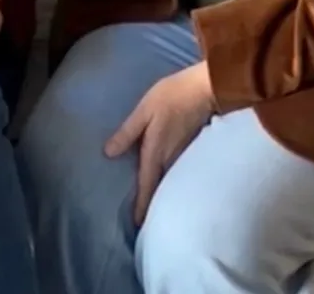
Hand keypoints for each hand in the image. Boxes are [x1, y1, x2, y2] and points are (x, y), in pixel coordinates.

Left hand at [104, 62, 215, 224]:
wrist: (206, 89)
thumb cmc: (171, 96)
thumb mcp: (143, 111)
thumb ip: (127, 132)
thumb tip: (108, 153)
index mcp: (156, 152)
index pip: (147, 184)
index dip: (142, 204)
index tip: (138, 224)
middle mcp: (170, 159)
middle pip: (160, 187)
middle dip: (152, 204)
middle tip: (145, 221)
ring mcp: (183, 154)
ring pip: (170, 180)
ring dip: (162, 193)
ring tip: (154, 205)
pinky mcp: (190, 148)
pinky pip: (178, 171)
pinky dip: (171, 180)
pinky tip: (167, 181)